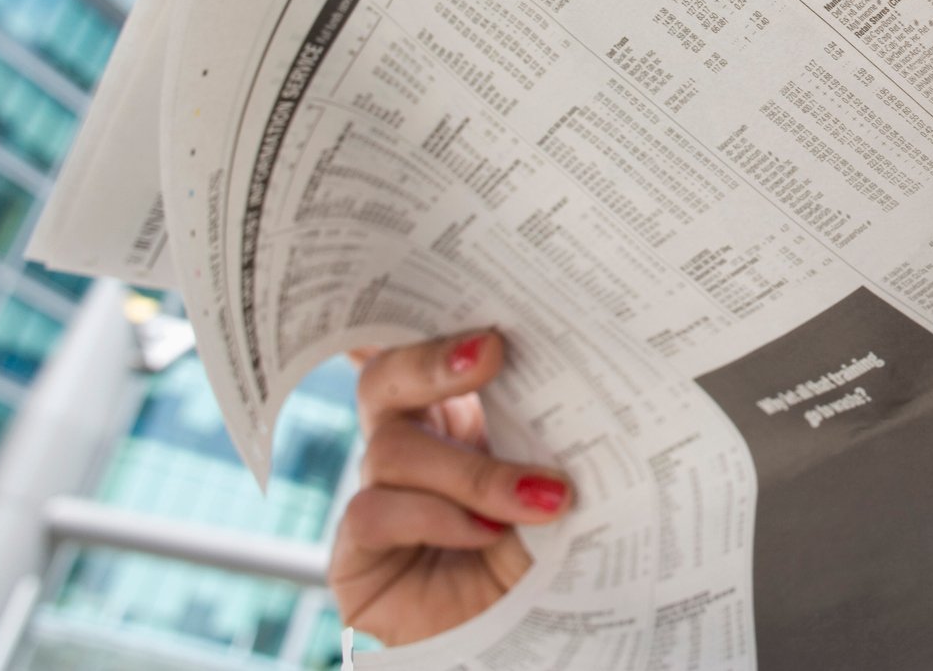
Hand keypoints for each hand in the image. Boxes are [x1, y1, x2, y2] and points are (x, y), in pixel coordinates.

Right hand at [329, 330, 571, 645]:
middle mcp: (414, 448)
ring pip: (393, 447)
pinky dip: (437, 516)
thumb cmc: (553, 564)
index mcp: (461, 418)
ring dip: (473, 470)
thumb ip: (549, 430)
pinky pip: (376, 510)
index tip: (469, 297)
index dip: (430, 318)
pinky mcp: (357, 555)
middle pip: (387, 376)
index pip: (429, 350)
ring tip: (541, 500)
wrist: (537, 647)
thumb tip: (576, 364)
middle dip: (434, 359)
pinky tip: (485, 534)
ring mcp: (380, 497)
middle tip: (491, 349)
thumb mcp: (560, 483)